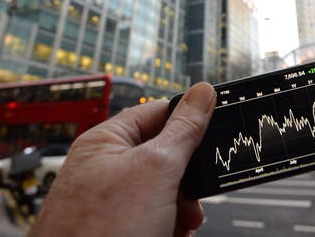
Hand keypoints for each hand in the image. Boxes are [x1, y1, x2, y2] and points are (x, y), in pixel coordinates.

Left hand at [29, 82, 215, 236]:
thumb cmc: (100, 231)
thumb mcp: (156, 169)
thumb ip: (183, 129)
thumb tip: (202, 92)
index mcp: (107, 141)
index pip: (157, 112)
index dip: (187, 121)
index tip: (214, 129)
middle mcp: (106, 168)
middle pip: (165, 156)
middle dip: (186, 178)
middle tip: (192, 193)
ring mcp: (111, 202)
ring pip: (163, 191)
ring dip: (181, 207)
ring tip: (180, 223)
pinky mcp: (119, 228)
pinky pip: (154, 217)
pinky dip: (169, 226)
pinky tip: (170, 234)